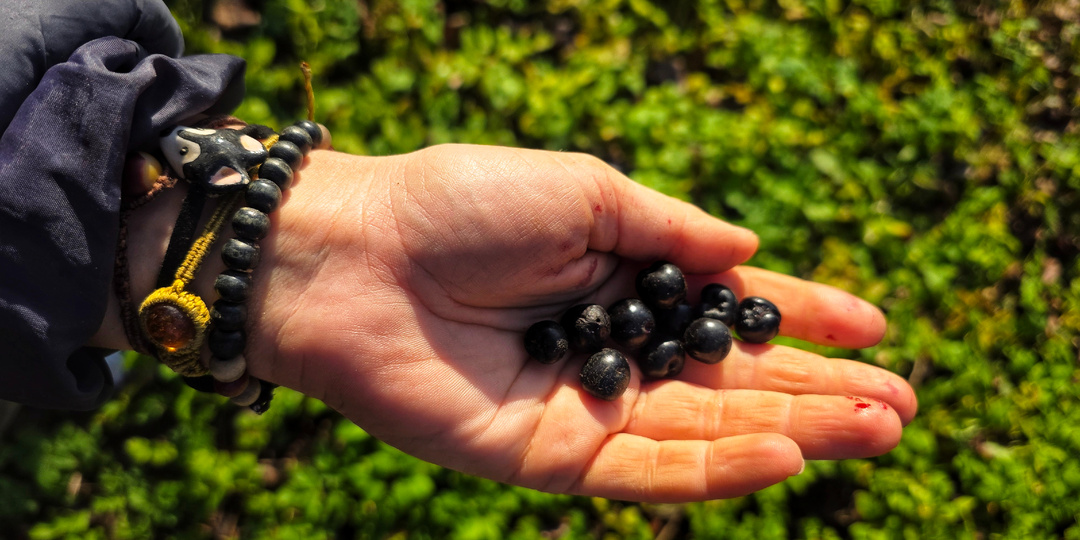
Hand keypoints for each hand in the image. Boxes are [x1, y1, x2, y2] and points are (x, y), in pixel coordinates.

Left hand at [103, 144, 917, 502]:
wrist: (356, 256)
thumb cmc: (461, 203)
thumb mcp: (583, 191)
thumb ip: (668, 230)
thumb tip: (748, 253)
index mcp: (624, 280)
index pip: (730, 311)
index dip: (803, 320)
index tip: (875, 329)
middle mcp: (614, 349)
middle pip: (732, 382)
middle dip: (817, 392)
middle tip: (900, 405)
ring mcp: (586, 407)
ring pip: (706, 432)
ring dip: (793, 432)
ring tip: (873, 429)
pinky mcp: (549, 456)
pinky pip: (647, 469)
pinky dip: (719, 467)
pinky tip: (787, 451)